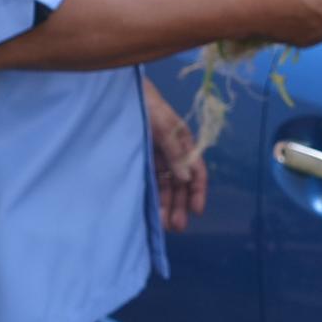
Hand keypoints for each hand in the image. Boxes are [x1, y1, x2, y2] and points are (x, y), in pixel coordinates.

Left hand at [142, 77, 206, 231]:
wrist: (123, 95)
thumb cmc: (147, 106)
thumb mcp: (163, 127)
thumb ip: (175, 152)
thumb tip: (186, 179)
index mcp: (184, 143)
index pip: (196, 171)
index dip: (198, 191)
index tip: (196, 210)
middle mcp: (173, 154)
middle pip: (181, 184)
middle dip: (181, 205)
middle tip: (177, 226)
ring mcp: (158, 158)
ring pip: (166, 186)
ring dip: (168, 205)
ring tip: (165, 225)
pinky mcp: (143, 161)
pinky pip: (152, 182)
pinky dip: (154, 197)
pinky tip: (153, 211)